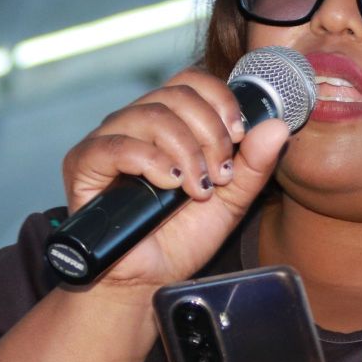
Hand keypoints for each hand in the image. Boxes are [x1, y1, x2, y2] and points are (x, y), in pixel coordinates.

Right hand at [60, 68, 289, 288]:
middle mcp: (136, 123)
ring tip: (196, 188)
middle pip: (176, 96)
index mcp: (168, 123)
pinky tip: (169, 184)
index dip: (220, 100)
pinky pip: (117, 144)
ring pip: (151, 115)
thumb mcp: (230, 202)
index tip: (238, 136)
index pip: (191, 81)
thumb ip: (254, 166)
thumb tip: (277, 126)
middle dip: (210, 134)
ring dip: (186, 151)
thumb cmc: (181, 239)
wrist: (146, 280)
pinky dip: (151, 160)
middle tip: (219, 176)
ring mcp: (108, 139)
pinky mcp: (84, 162)